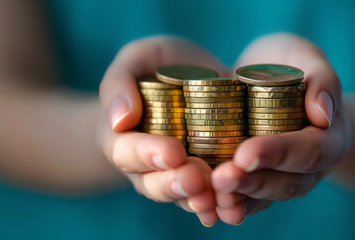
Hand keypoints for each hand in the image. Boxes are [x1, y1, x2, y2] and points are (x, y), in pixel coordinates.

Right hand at [98, 36, 227, 226]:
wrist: (187, 78)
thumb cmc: (154, 67)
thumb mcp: (136, 60)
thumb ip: (119, 83)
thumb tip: (121, 119)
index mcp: (122, 138)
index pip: (128, 151)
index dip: (148, 154)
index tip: (171, 152)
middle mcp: (147, 165)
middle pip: (155, 183)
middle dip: (174, 183)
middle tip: (194, 179)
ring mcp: (177, 174)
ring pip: (183, 196)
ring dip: (198, 199)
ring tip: (214, 198)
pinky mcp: (205, 176)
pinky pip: (210, 196)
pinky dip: (221, 204)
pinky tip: (235, 207)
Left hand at [211, 33, 351, 224]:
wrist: (271, 82)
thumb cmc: (290, 64)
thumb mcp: (306, 56)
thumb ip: (321, 78)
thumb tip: (322, 111)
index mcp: (330, 138)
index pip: (309, 151)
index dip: (278, 154)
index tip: (244, 154)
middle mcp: (311, 168)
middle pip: (286, 183)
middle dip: (252, 183)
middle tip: (220, 179)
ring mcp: (286, 179)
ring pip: (266, 198)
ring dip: (239, 199)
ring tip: (211, 195)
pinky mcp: (262, 184)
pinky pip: (250, 201)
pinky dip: (232, 206)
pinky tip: (210, 208)